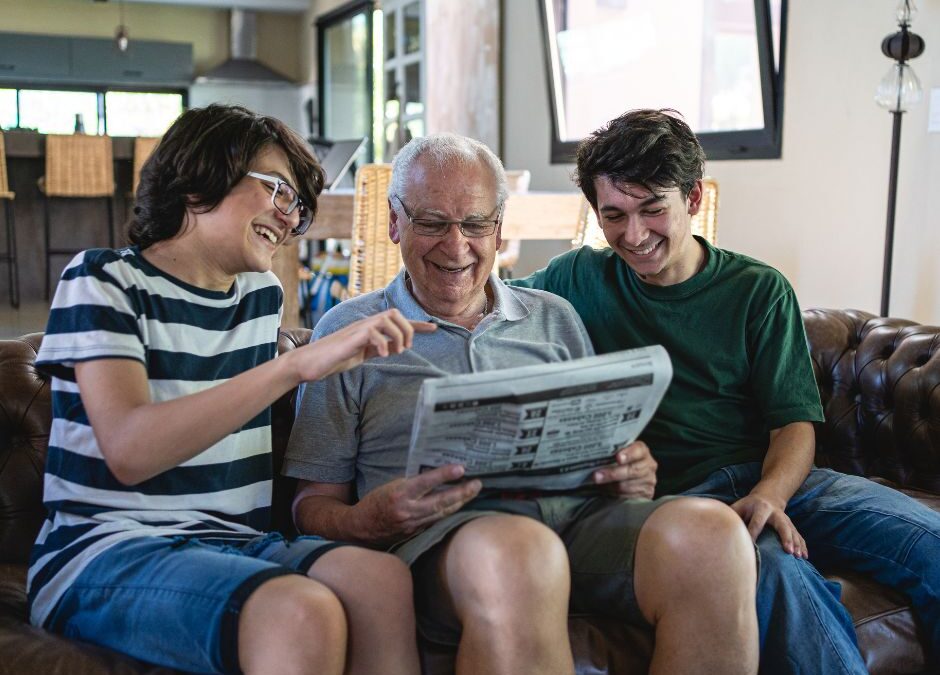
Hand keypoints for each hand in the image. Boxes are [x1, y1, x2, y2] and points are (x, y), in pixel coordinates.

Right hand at [299, 309, 435, 380]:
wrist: (309, 362)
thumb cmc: (334, 358)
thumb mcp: (361, 354)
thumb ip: (376, 348)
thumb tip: (393, 347)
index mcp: (370, 328)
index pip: (397, 321)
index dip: (417, 324)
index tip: (435, 328)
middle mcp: (365, 324)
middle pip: (395, 313)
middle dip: (407, 329)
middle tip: (405, 348)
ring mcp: (358, 329)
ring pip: (387, 320)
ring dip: (397, 337)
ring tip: (394, 353)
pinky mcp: (351, 338)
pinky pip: (373, 333)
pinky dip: (383, 344)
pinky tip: (383, 356)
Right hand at [354, 464, 481, 545]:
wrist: (360, 528)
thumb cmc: (375, 502)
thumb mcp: (391, 485)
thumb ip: (413, 484)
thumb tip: (436, 478)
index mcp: (400, 494)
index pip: (426, 482)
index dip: (444, 475)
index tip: (461, 469)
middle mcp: (408, 510)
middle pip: (441, 502)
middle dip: (462, 493)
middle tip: (477, 484)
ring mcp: (413, 524)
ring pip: (442, 513)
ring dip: (460, 503)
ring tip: (473, 493)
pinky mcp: (415, 533)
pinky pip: (435, 521)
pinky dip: (448, 512)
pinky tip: (458, 506)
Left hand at [592, 442, 656, 498]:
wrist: (634, 479)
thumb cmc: (620, 464)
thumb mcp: (618, 455)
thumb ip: (610, 454)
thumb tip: (591, 457)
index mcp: (642, 451)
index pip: (638, 450)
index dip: (628, 454)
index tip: (617, 457)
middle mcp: (648, 465)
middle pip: (632, 470)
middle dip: (612, 474)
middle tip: (596, 476)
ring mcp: (649, 481)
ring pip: (628, 486)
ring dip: (611, 486)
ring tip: (598, 485)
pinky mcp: (646, 495)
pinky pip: (629, 497)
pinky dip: (616, 495)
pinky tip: (607, 492)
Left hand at [730, 493, 807, 557]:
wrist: (768, 497)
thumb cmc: (748, 506)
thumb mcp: (739, 506)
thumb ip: (731, 515)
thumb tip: (718, 525)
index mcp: (760, 508)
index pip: (756, 522)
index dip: (753, 534)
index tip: (750, 546)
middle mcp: (776, 513)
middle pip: (782, 525)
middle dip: (785, 537)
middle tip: (787, 550)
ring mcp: (785, 519)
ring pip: (792, 531)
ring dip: (796, 543)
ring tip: (798, 556)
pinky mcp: (791, 525)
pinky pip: (799, 535)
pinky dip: (802, 545)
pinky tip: (805, 556)